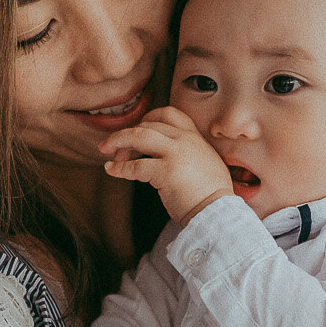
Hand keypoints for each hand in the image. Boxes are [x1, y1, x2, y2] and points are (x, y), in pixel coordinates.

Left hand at [99, 107, 231, 221]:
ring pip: (138, 136)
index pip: (168, 114)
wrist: (218, 212)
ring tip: (106, 153)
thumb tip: (166, 155)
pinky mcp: (165, 172)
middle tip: (112, 147)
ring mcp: (175, 154)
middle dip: (126, 134)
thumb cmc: (211, 195)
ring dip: (118, 142)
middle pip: (147, 125)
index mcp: (194, 137)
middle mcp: (185, 140)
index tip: (136, 128)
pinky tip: (111, 171)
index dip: (148, 118)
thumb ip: (189, 152)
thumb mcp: (206, 162)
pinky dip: (119, 168)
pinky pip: (135, 166)